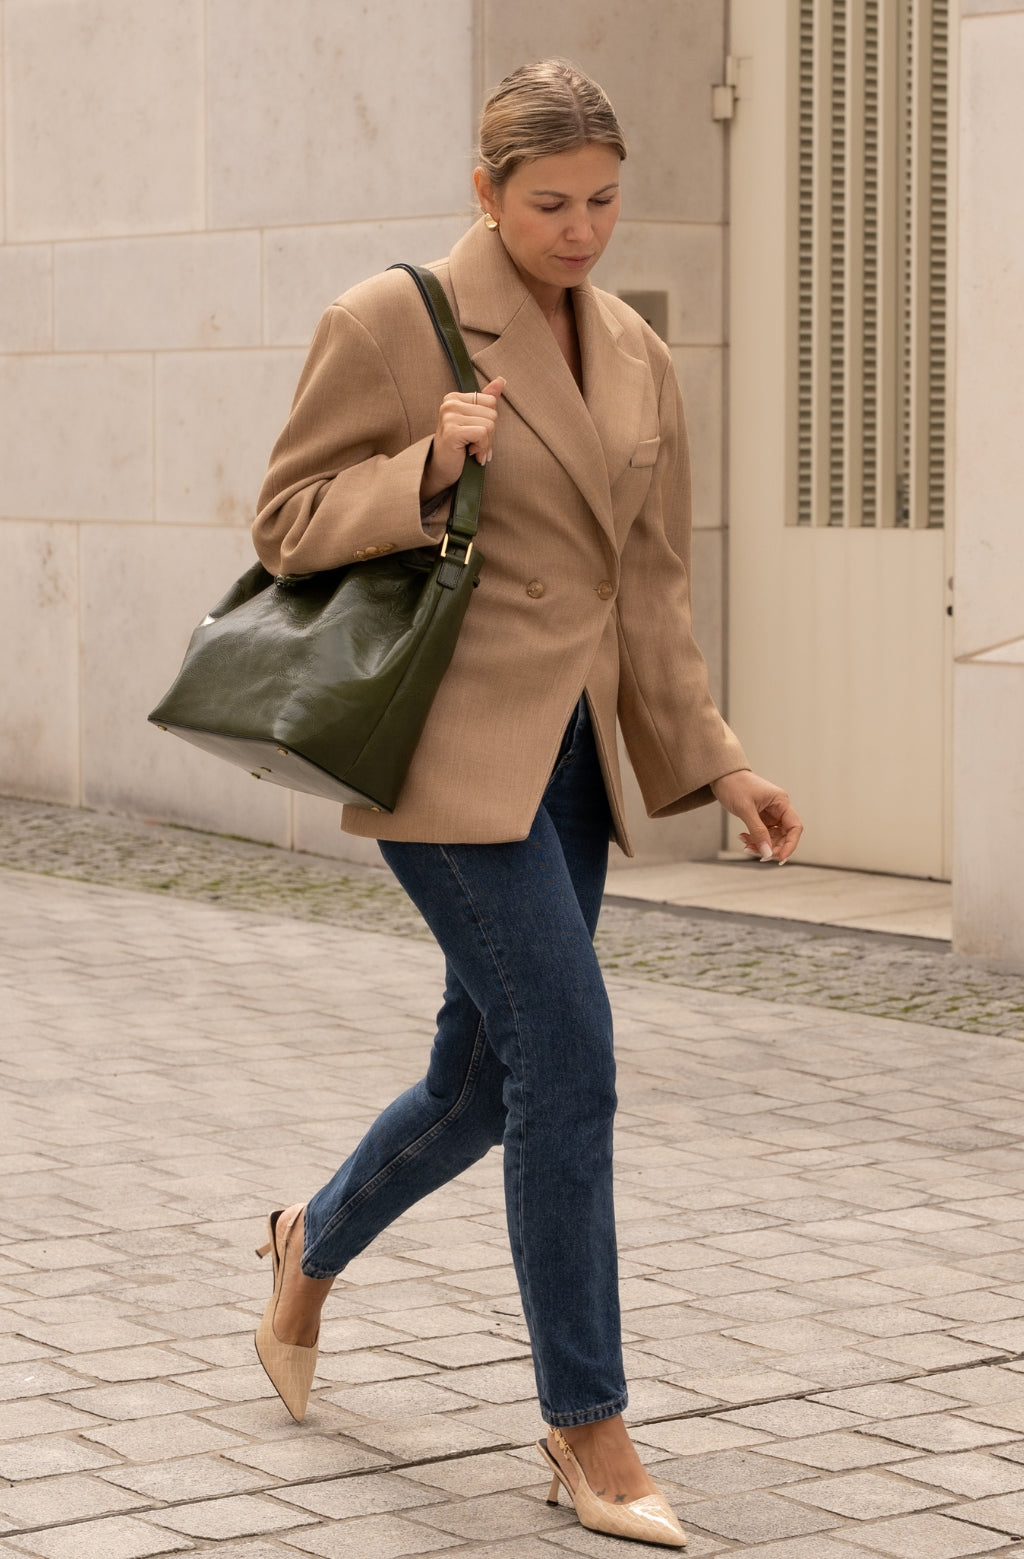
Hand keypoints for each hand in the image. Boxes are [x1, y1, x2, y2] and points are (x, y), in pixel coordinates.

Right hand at [420, 378, 504, 499]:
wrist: (442, 470)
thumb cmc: (459, 447)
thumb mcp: (474, 421)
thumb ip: (486, 400)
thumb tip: (501, 380)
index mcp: (454, 398)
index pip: (490, 401)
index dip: (489, 421)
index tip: (477, 434)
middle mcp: (450, 404)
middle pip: (492, 413)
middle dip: (489, 434)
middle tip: (476, 445)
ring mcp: (449, 417)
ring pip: (489, 425)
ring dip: (485, 443)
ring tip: (473, 450)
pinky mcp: (452, 431)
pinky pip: (482, 434)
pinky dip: (481, 448)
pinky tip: (471, 453)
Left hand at [710, 770, 802, 862]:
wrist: (721, 776)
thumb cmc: (734, 785)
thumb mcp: (746, 809)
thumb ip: (757, 831)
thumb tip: (767, 852)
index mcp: (781, 802)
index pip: (794, 827)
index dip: (790, 845)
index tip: (780, 858)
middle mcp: (779, 808)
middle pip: (785, 836)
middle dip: (772, 847)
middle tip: (759, 855)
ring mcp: (770, 814)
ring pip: (772, 837)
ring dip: (761, 845)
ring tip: (746, 845)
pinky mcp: (761, 818)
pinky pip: (762, 834)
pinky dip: (754, 840)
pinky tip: (743, 838)